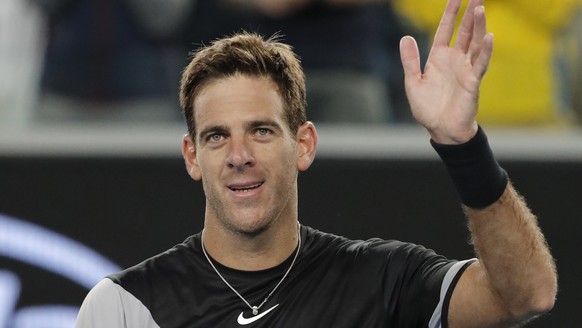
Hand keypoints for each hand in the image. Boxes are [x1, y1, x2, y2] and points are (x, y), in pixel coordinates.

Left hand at [399, 0, 492, 143]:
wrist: (441, 129)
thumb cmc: (428, 108)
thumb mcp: (413, 82)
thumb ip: (410, 60)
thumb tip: (405, 37)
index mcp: (439, 58)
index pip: (445, 30)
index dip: (450, 13)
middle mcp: (455, 60)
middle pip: (465, 32)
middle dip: (470, 14)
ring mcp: (466, 69)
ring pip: (475, 43)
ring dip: (478, 27)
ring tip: (480, 9)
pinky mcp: (473, 82)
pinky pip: (481, 64)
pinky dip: (486, 50)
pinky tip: (490, 36)